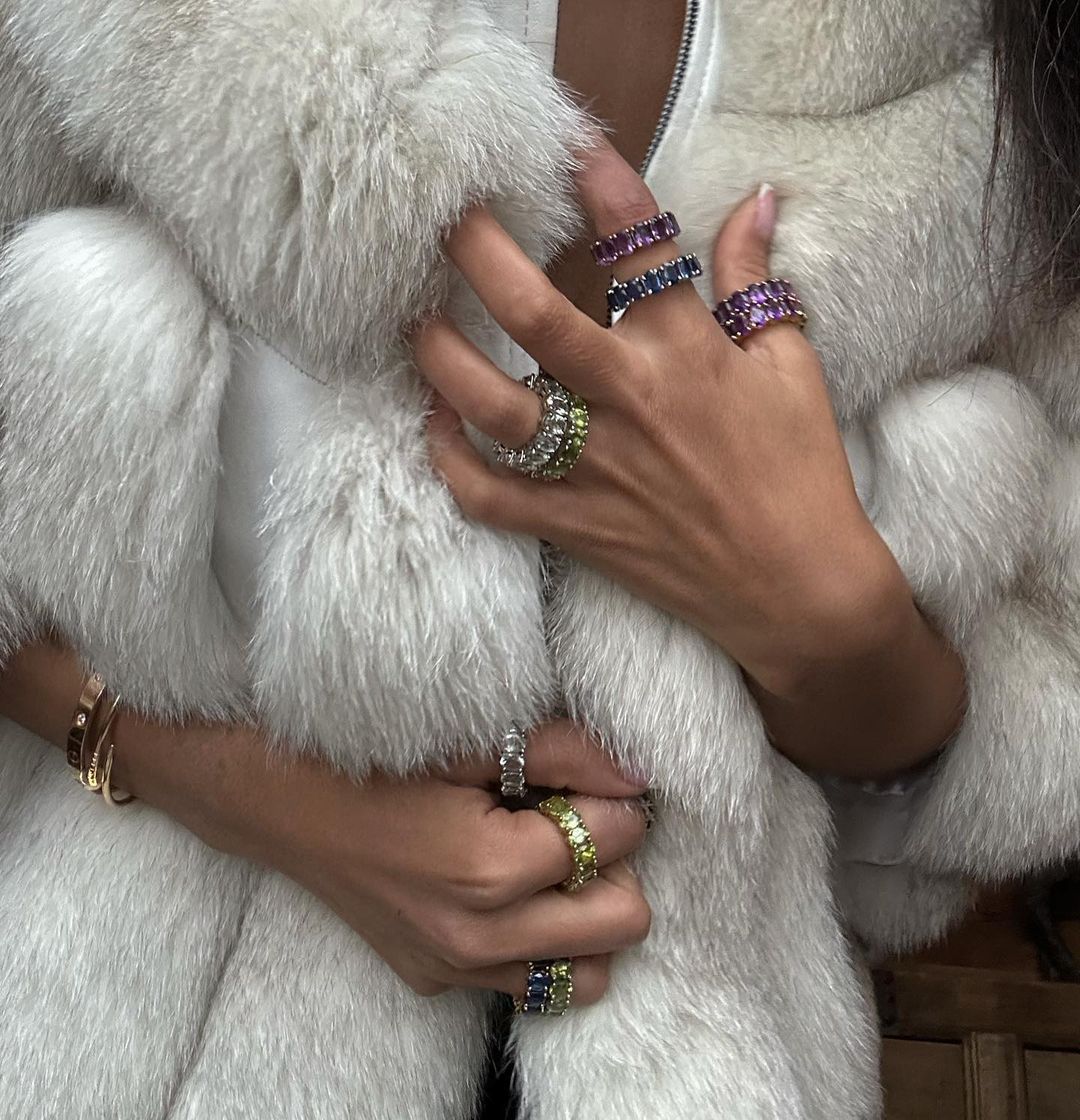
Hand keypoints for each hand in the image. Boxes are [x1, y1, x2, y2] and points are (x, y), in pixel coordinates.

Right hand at [117, 714, 650, 1001]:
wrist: (276, 803)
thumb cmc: (368, 758)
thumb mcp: (467, 740)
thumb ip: (565, 752)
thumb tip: (640, 774)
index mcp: (490, 869)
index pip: (619, 837)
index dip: (615, 797)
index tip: (582, 778)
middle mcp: (480, 936)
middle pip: (626, 917)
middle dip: (614, 861)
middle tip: (568, 819)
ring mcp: (457, 970)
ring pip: (592, 970)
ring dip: (586, 914)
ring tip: (542, 863)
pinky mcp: (436, 982)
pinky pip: (531, 984)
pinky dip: (542, 944)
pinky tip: (506, 894)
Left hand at [413, 139, 907, 698]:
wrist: (797, 589)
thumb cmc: (801, 475)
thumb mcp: (789, 366)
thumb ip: (754, 281)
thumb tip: (756, 199)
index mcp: (686, 354)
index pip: (637, 245)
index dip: (600, 182)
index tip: (569, 142)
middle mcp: (629, 402)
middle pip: (533, 314)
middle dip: (479, 253)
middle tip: (446, 219)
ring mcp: (593, 469)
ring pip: (491, 405)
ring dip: (441, 357)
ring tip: (414, 321)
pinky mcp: (572, 526)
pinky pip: (488, 497)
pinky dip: (450, 462)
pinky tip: (434, 425)